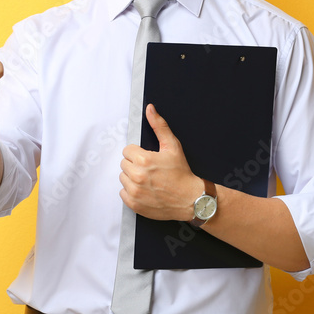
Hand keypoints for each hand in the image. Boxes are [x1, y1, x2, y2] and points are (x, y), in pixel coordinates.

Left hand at [119, 104, 203, 221]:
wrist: (190, 199)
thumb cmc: (182, 173)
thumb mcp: (172, 146)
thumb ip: (159, 126)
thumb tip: (150, 109)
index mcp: (144, 160)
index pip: (127, 151)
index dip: (138, 153)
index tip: (148, 159)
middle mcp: (137, 176)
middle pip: (123, 164)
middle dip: (134, 165)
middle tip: (150, 170)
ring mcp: (135, 192)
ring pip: (123, 178)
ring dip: (132, 178)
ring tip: (148, 180)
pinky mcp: (134, 204)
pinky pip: (123, 193)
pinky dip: (132, 192)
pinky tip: (145, 190)